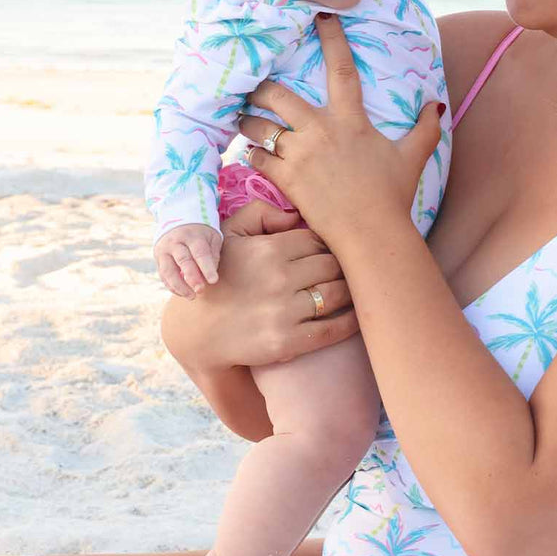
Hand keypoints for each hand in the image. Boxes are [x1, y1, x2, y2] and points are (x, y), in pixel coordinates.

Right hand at [154, 224, 222, 298]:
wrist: (178, 220)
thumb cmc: (201, 233)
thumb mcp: (211, 237)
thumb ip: (213, 254)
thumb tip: (211, 273)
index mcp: (192, 235)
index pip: (200, 252)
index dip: (206, 267)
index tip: (213, 280)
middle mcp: (175, 242)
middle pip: (183, 260)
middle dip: (192, 277)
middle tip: (201, 290)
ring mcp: (164, 250)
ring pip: (168, 270)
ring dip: (180, 286)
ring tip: (192, 296)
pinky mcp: (158, 258)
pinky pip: (163, 275)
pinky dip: (172, 286)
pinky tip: (183, 293)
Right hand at [161, 199, 359, 370]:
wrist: (197, 331)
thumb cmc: (218, 277)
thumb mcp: (227, 236)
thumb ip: (259, 213)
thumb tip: (295, 215)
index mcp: (268, 250)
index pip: (317, 240)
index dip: (325, 245)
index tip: (328, 251)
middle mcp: (279, 279)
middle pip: (333, 265)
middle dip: (342, 266)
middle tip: (348, 270)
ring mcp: (285, 312)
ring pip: (338, 294)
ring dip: (350, 291)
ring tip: (356, 289)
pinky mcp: (288, 342)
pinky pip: (333, 328)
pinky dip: (351, 321)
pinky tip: (359, 315)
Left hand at [237, 13, 442, 247]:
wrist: (372, 233)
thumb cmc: (392, 196)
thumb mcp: (413, 157)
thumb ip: (425, 128)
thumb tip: (436, 105)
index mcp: (351, 119)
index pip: (342, 68)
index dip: (331, 38)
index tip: (318, 15)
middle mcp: (321, 130)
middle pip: (278, 94)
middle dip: (260, 87)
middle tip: (252, 87)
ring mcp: (301, 154)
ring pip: (259, 126)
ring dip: (248, 122)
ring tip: (243, 121)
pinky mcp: (287, 179)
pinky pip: (258, 157)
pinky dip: (253, 154)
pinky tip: (252, 154)